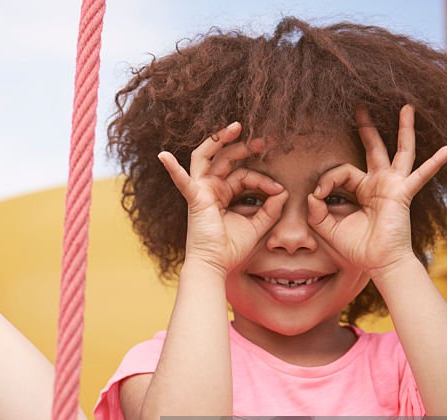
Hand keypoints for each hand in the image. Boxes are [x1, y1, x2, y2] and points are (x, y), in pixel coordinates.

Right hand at [159, 122, 286, 275]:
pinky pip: (182, 181)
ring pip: (207, 157)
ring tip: (236, 127)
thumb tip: (283, 191)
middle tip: (264, 140)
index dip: (263, 179)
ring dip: (219, 140)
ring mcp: (201, 191)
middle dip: (244, 147)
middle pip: (226, 159)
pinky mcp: (195, 198)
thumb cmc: (231, 248)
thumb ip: (270, 209)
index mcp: (223, 194)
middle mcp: (210, 188)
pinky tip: (163, 156)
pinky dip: (172, 168)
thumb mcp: (257, 226)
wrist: (215, 265)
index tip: (279, 190)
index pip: (244, 175)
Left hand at [307, 105, 446, 277]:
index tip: (318, 195)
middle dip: (366, 128)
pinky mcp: (403, 194)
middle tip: (359, 107)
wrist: (379, 263)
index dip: (326, 181)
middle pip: (373, 149)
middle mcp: (379, 183)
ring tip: (406, 107)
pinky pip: (421, 175)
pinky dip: (435, 162)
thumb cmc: (357, 248)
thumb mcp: (328, 228)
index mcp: (361, 190)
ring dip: (404, 129)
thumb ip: (317, 211)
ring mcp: (393, 186)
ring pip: (400, 151)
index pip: (341, 172)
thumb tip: (313, 194)